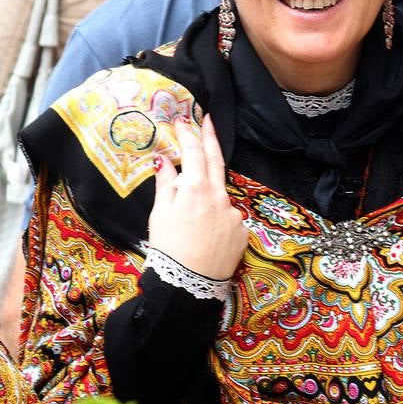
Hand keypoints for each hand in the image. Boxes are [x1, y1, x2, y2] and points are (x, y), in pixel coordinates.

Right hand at [148, 114, 246, 281]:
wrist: (190, 284)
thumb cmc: (168, 247)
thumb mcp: (160, 213)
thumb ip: (166, 183)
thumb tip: (164, 159)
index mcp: (196, 188)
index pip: (193, 151)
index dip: (188, 133)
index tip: (183, 120)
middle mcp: (219, 195)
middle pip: (215, 160)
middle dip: (210, 137)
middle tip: (207, 119)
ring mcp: (234, 213)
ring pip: (219, 196)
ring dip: (207, 196)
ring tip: (190, 220)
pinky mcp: (242, 231)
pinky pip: (227, 217)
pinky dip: (216, 220)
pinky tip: (204, 236)